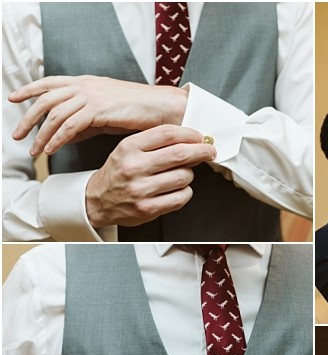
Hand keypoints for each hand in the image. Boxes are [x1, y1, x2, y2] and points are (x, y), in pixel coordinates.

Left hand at [8, 75, 187, 155]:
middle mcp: (85, 85)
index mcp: (87, 83)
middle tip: (18, 135)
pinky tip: (52, 149)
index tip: (13, 99)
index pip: (50, 83)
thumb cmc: (141, 112)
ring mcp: (91, 95)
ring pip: (55, 114)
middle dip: (29, 118)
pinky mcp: (98, 109)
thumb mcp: (108, 114)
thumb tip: (68, 133)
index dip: (29, 90)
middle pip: (46, 99)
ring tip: (35, 150)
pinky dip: (58, 138)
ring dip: (41, 133)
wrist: (163, 108)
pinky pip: (70, 125)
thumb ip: (86, 121)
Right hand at [84, 124, 215, 228]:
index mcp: (129, 147)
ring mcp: (140, 190)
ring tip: (181, 174)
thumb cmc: (118, 172)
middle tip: (210, 151)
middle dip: (201, 151)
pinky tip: (178, 189)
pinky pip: (181, 197)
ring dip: (189, 174)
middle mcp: (134, 167)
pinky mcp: (147, 209)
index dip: (190, 134)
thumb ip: (155, 142)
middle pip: (180, 155)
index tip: (200, 137)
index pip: (167, 134)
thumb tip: (190, 138)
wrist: (97, 200)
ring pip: (184, 176)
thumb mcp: (128, 149)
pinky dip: (185, 192)